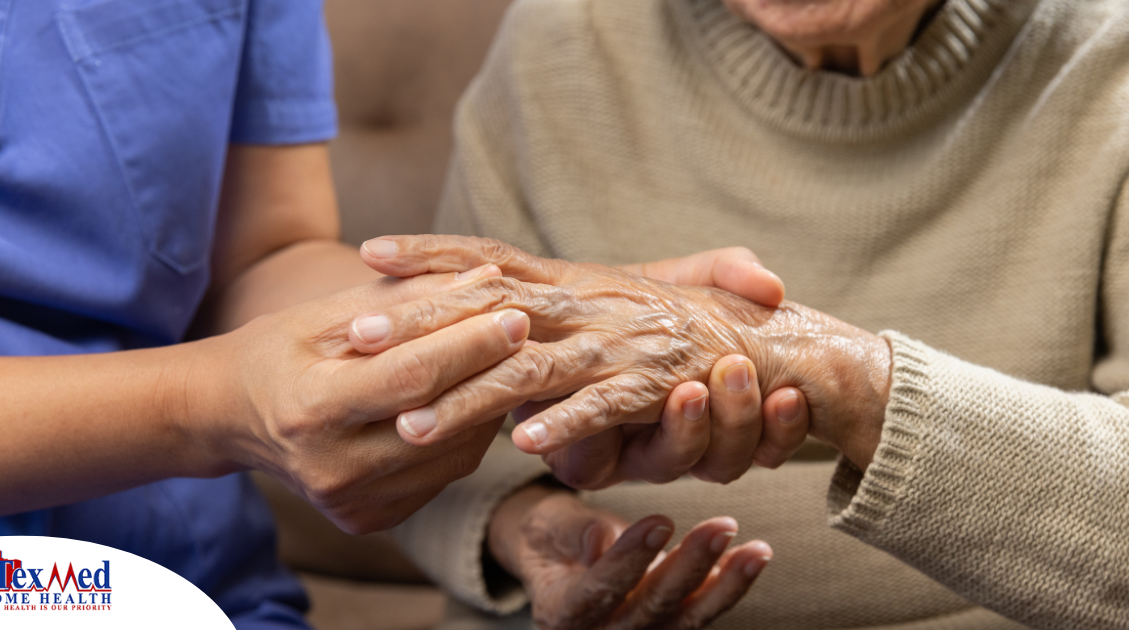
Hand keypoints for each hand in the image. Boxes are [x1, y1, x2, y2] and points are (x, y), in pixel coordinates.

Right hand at [185, 264, 530, 533]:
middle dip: (492, 371)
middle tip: (530, 330)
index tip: (515, 311)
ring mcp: (352, 502)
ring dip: (487, 404)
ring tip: (504, 360)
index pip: (411, 377)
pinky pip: (443, 475)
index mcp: (311, 410)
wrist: (230, 417)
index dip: (470, 344)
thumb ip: (408, 299)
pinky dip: (466, 435)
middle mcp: (332, 469)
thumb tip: (487, 279)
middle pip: (440, 419)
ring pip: (454, 454)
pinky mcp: (370, 519)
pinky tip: (472, 399)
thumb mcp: (329, 314)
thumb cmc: (279, 351)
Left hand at [359, 235, 890, 470]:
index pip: (491, 260)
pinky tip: (526, 444)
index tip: (371, 251)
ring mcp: (620, 343)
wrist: (772, 344)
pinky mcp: (657, 385)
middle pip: (491, 310)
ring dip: (471, 396)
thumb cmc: (680, 326)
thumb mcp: (608, 301)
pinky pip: (606, 406)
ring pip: (532, 369)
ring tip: (413, 421)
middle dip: (422, 322)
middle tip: (357, 335)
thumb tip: (484, 295)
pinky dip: (570, 424)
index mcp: (573, 282)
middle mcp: (589, 305)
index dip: (433, 254)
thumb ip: (555, 299)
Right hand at [487, 484, 771, 629]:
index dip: (630, 559)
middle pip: (650, 608)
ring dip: (725, 584)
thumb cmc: (550, 537)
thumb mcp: (547, 526)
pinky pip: (699, 613)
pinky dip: (727, 587)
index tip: (661, 520)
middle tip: (722, 526)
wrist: (559, 561)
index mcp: (561, 612)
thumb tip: (601, 539)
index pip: (599, 590)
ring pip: (685, 618)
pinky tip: (751, 559)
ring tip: (756, 550)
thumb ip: (573, 533)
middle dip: (690, 567)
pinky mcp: (665, 628)